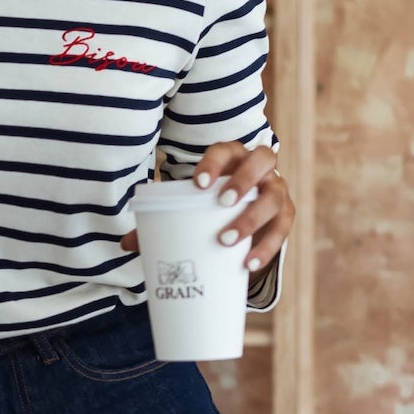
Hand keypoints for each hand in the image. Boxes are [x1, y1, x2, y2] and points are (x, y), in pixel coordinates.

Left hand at [121, 142, 294, 273]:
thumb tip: (127, 244)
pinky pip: (282, 229)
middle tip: (222, 203)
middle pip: (262, 161)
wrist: (244, 211)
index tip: (198, 184)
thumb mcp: (189, 206)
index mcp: (233, 156)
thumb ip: (160, 220)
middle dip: (243, 181)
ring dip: (253, 217)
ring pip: (274, 196)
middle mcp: (260, 167)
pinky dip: (267, 247)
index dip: (215, 162)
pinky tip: (248, 264)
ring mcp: (276, 189)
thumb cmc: (209, 203)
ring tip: (228, 241)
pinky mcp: (285, 214)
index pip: (226, 149)